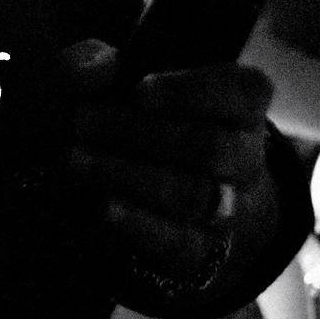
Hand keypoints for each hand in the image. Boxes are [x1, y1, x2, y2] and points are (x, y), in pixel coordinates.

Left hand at [62, 39, 274, 280]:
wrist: (148, 197)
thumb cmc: (133, 119)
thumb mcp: (114, 82)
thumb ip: (98, 63)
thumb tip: (97, 64)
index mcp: (238, 105)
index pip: (244, 92)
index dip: (194, 91)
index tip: (139, 90)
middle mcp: (244, 156)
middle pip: (213, 147)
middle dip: (140, 133)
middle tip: (80, 121)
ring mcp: (230, 209)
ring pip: (196, 195)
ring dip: (129, 175)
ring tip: (74, 159)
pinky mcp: (204, 255)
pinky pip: (182, 243)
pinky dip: (141, 224)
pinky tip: (104, 206)